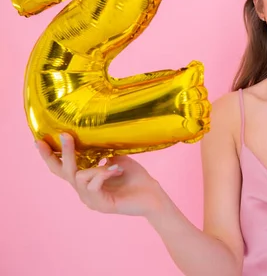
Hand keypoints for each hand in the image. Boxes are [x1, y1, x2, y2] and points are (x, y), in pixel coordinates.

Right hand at [37, 133, 167, 216]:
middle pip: (63, 172)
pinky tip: (116, 170)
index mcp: (86, 180)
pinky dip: (102, 174)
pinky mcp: (100, 205)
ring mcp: (91, 200)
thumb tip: (93, 135)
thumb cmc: (136, 178)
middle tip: (65, 134)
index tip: (39, 140)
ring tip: (114, 165)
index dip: (49, 155)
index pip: (61, 168)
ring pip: (78, 177)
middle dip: (63, 152)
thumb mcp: (117, 159)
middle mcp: (84, 191)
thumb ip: (103, 152)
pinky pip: (92, 185)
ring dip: (95, 167)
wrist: (153, 196)